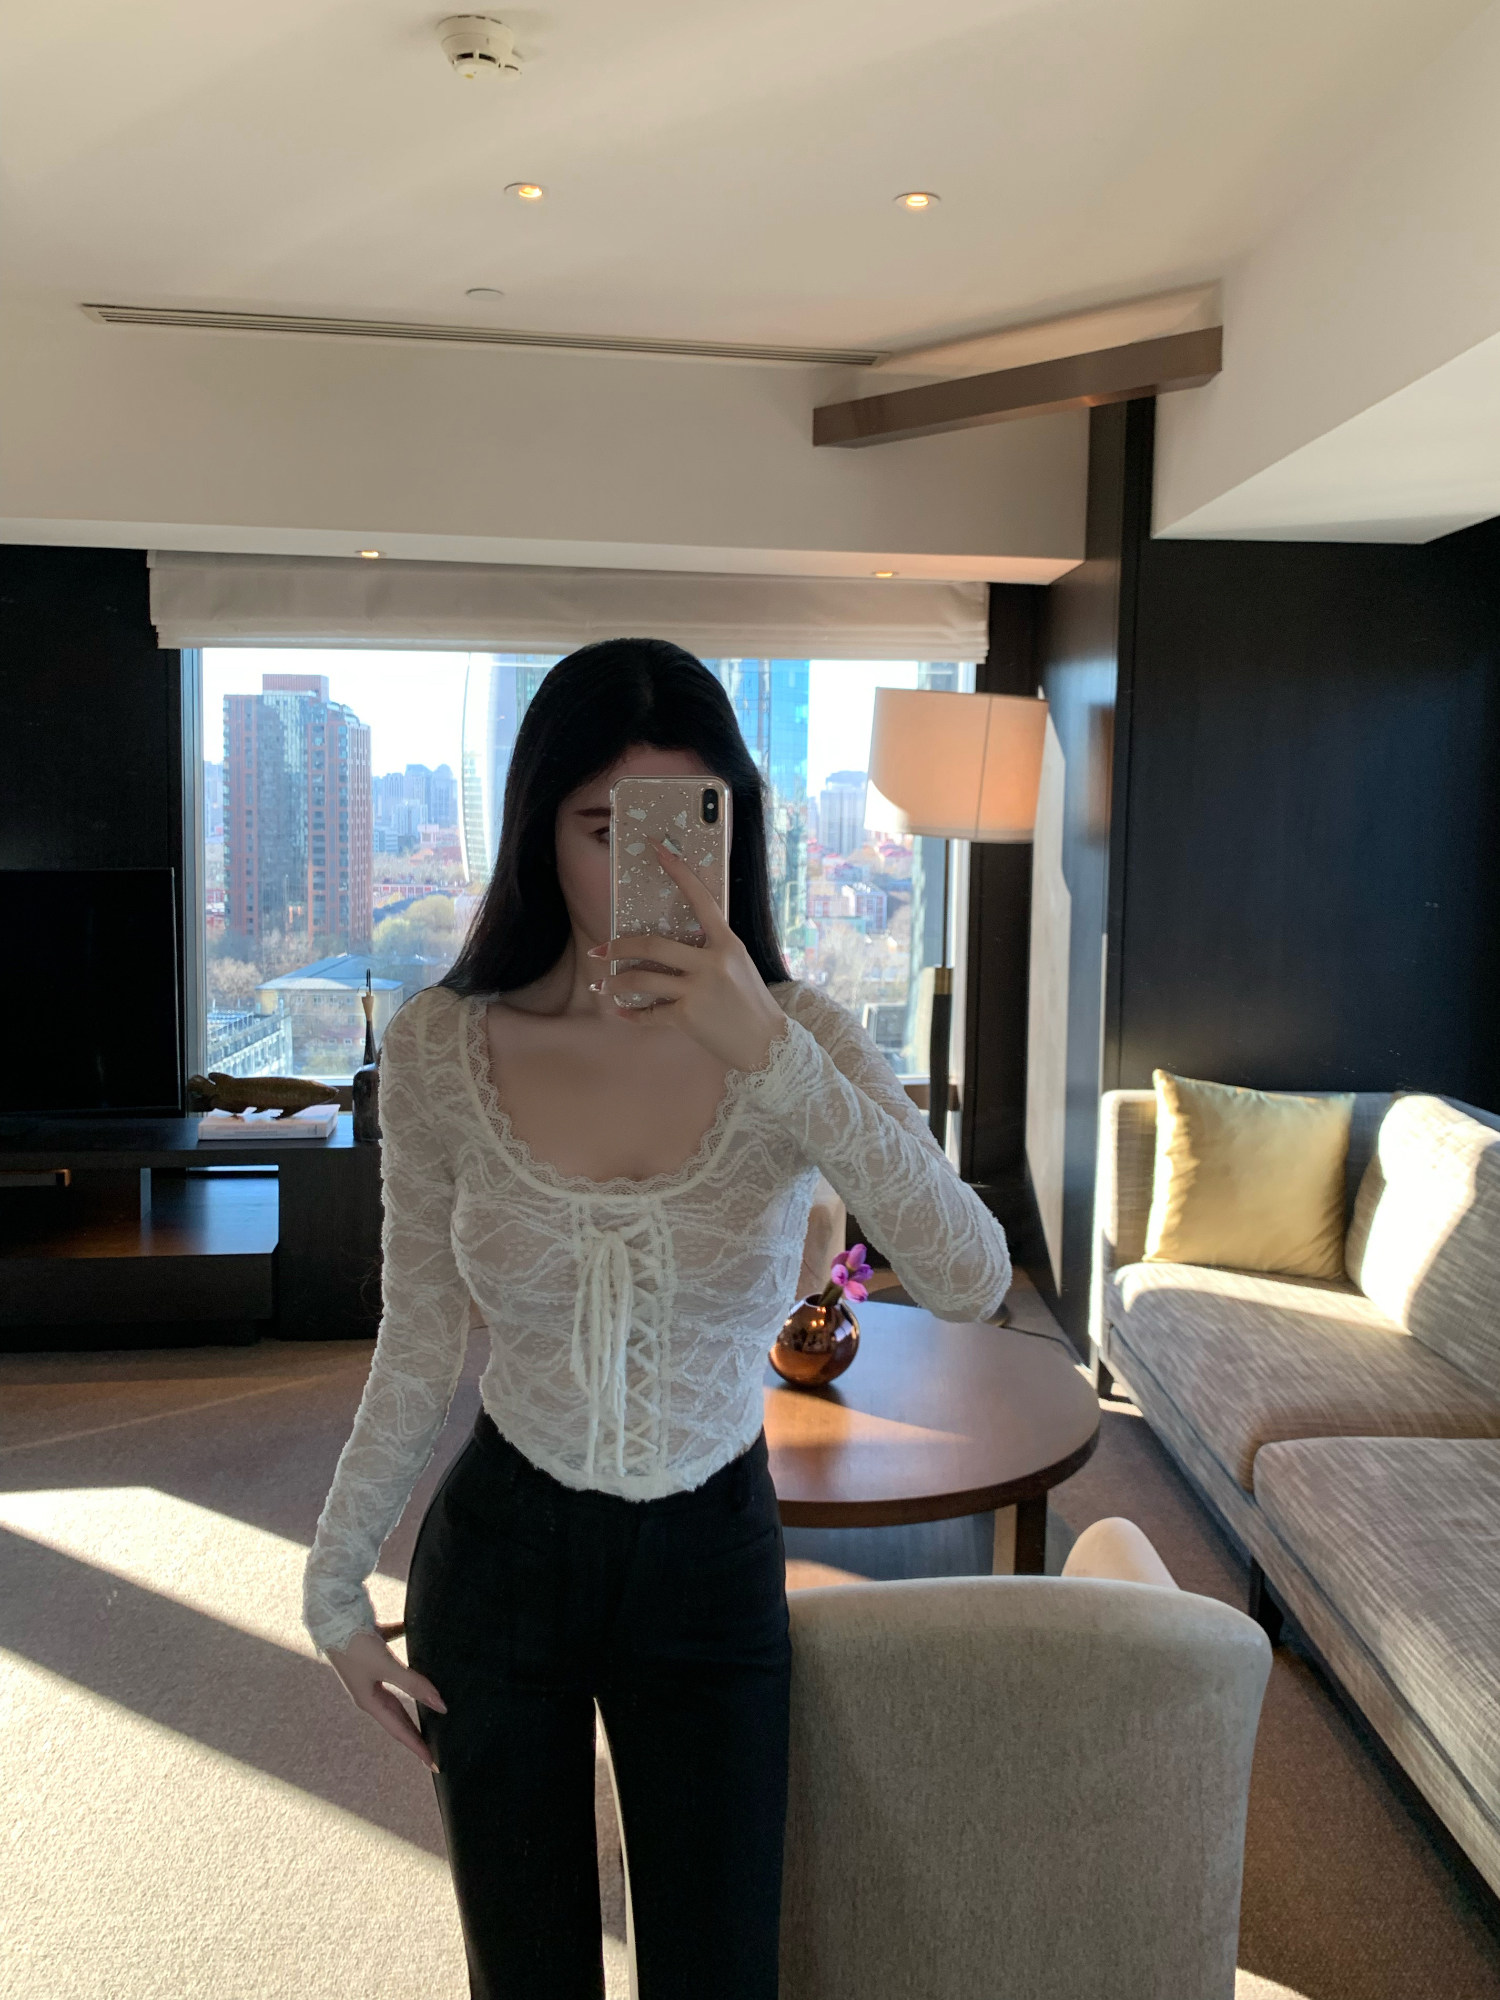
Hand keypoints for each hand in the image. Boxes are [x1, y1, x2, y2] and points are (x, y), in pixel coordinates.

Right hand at [323, 1626, 445, 1772]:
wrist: (330, 1614)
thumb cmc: (354, 1643)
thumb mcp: (385, 1666)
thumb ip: (413, 1684)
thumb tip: (441, 1705)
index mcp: (369, 1701)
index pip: (399, 1730)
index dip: (417, 1747)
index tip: (434, 1765)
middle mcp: (368, 1690)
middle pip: (398, 1714)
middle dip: (415, 1730)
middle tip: (433, 1746)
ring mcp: (369, 1671)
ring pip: (396, 1689)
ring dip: (412, 1696)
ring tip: (430, 1705)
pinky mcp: (372, 1650)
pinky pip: (393, 1653)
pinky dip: (405, 1651)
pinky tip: (416, 1637)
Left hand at [588, 841, 788, 1072]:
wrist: (767, 1046)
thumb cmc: (751, 1004)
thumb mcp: (738, 965)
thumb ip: (710, 951)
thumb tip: (672, 945)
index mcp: (726, 943)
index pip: (700, 899)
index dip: (678, 872)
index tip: (657, 850)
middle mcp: (712, 962)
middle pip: (652, 944)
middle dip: (618, 947)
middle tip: (599, 951)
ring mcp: (698, 990)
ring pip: (642, 979)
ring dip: (616, 983)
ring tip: (604, 986)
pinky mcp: (688, 1017)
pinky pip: (649, 1013)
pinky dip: (632, 1015)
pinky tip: (621, 1013)